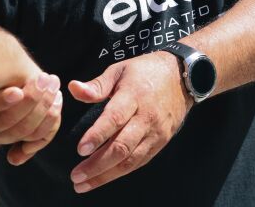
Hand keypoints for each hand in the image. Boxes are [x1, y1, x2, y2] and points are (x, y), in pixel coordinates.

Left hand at [67, 51, 191, 193]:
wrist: (181, 77)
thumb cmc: (145, 72)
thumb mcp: (120, 70)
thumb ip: (97, 85)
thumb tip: (73, 88)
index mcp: (134, 95)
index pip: (115, 118)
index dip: (98, 135)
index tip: (80, 149)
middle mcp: (146, 116)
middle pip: (122, 146)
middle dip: (97, 164)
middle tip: (75, 176)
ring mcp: (155, 131)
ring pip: (130, 159)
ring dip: (106, 175)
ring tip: (83, 184)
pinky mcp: (161, 141)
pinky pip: (140, 161)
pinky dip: (121, 172)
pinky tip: (103, 177)